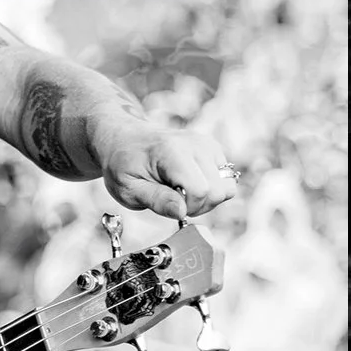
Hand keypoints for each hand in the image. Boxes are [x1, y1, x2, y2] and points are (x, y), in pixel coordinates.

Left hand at [95, 125, 239, 218]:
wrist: (123, 139)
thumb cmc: (123, 164)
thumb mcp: (128, 189)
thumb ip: (156, 200)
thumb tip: (181, 212)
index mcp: (172, 152)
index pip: (201, 190)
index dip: (187, 207)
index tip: (168, 204)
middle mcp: (196, 144)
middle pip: (219, 191)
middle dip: (199, 205)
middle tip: (173, 200)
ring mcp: (207, 145)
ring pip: (227, 187)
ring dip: (206, 199)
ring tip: (180, 193)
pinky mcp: (213, 149)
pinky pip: (225, 180)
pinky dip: (209, 188)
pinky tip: (188, 184)